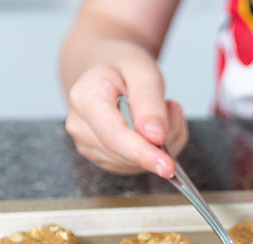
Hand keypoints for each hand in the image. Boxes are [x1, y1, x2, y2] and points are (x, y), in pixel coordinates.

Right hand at [64, 52, 187, 177]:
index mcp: (85, 97)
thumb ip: (150, 103)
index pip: (114, 135)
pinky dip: (155, 151)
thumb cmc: (123, 66)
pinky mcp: (102, 158)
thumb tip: (155, 137)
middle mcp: (80, 126)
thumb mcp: (143, 71)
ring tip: (162, 111)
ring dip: (161, 144)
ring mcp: (87, 145)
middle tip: (172, 106)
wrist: (106, 69)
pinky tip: (154, 127)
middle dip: (161, 140)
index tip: (167, 167)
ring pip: (136, 164)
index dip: (142, 153)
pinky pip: (137, 166)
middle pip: (127, 153)